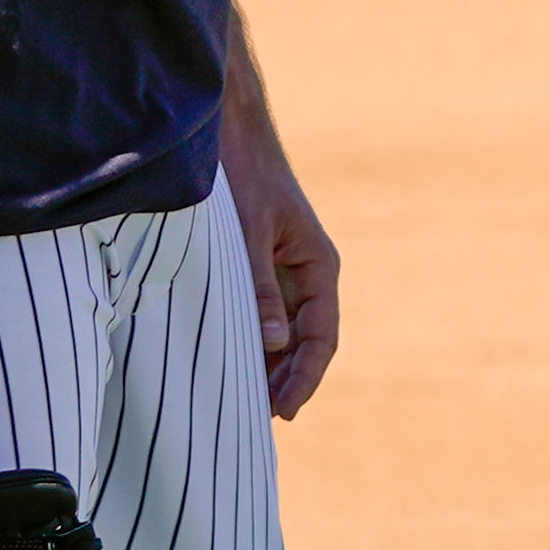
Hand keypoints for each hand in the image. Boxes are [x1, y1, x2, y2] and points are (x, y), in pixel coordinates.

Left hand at [221, 127, 339, 418]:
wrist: (227, 129)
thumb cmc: (243, 173)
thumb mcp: (248, 232)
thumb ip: (258, 288)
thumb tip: (271, 345)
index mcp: (318, 264)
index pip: (322, 337)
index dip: (304, 378)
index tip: (280, 411)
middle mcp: (307, 273)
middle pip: (304, 343)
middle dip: (284, 382)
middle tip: (253, 420)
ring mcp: (284, 271)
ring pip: (283, 333)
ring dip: (267, 366)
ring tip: (239, 402)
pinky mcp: (260, 267)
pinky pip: (262, 314)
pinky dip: (251, 341)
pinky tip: (229, 361)